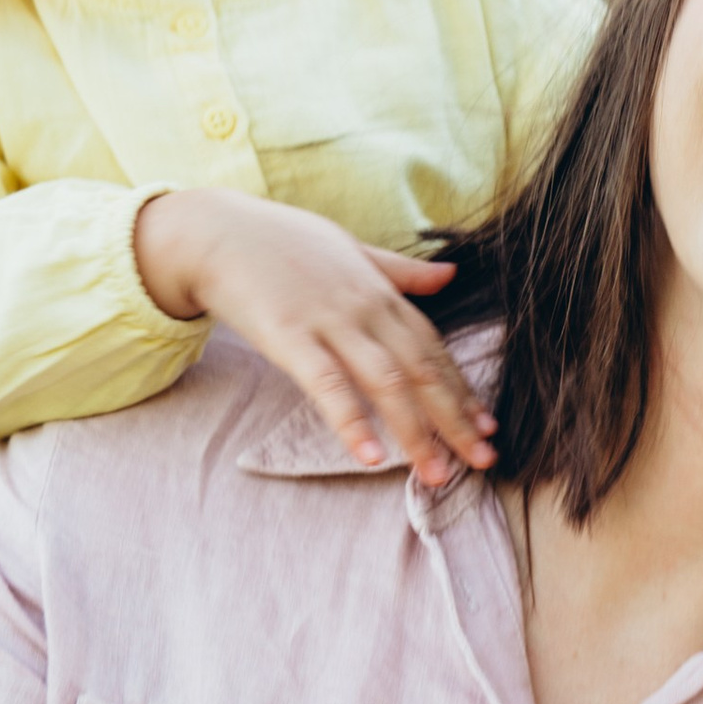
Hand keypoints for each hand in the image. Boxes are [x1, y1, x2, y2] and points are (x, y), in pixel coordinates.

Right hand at [135, 189, 493, 485]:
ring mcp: (329, 321)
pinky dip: (351, 421)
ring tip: (436, 473)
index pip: (432, 348)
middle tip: (483, 460)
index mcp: (381, 291)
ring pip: (387, 382)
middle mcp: (365, 307)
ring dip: (416, 431)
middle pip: (422, 369)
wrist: (215, 230)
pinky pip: (327, 385)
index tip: (487, 424)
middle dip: (456, 418)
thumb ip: (399, 271)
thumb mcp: (350, 248)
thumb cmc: (280, 242)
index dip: (462, 389)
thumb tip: (450, 274)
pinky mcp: (289, 336)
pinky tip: (369, 457)